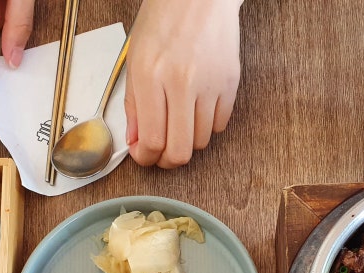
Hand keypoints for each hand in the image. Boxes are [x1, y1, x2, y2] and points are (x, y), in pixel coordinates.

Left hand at [125, 0, 242, 167]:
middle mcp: (181, 82)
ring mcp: (209, 84)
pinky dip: (206, 126)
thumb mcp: (135, 59)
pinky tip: (197, 110)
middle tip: (161, 154)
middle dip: (167, 161)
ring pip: (200, 143)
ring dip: (187, 141)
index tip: (143, 155)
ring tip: (179, 124)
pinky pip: (219, 126)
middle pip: (179, 152)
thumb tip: (137, 141)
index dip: (146, 158)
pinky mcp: (230, 83)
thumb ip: (134, 104)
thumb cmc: (164, 20)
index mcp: (150, 76)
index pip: (151, 140)